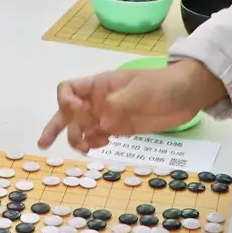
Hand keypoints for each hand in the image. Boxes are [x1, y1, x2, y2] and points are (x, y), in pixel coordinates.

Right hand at [41, 59, 223, 152]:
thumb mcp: (139, 91)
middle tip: (43, 143)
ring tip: (87, 147)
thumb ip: (117, 105)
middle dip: (55, 126)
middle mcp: (99, 100)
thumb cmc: (163, 86)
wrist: (188, 95)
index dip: (66, 101)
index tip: (78, 112)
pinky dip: (94, 143)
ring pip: (81, 128)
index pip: (69, 90)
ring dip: (78, 138)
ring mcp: (109, 115)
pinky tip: (102, 145)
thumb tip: (99, 122)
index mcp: (100, 85)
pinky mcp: (119, 129)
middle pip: (68, 112)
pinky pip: (97, 137)